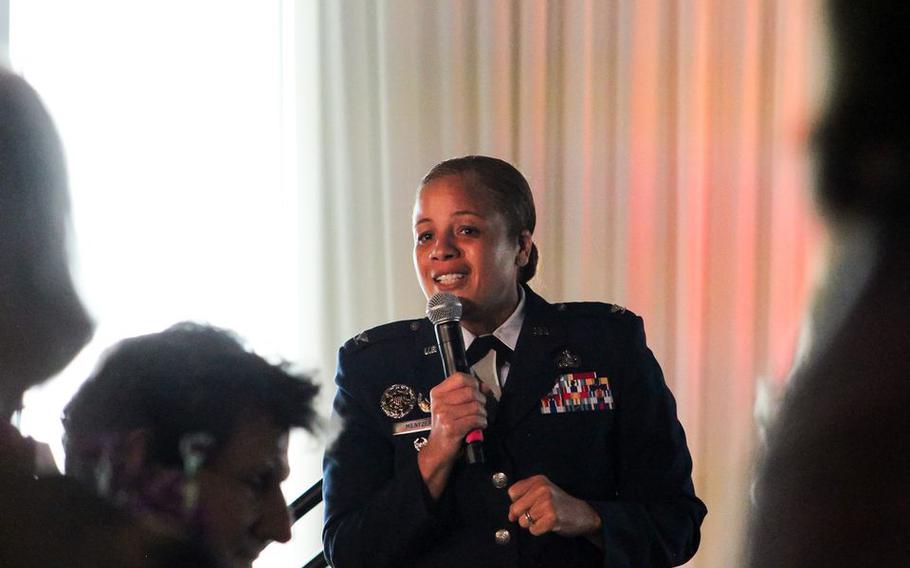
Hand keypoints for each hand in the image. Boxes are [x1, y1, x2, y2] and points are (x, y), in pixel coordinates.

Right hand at [417, 372, 486, 497]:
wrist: (438, 451)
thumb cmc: (447, 428)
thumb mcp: (452, 407)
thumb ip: (467, 394)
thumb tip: (484, 386)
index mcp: (438, 393)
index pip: (460, 377)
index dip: (473, 382)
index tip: (478, 390)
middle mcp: (439, 402)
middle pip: (470, 391)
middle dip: (481, 400)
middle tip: (480, 409)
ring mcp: (444, 415)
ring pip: (475, 406)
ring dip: (483, 414)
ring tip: (479, 419)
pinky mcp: (451, 427)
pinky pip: (475, 419)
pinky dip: (482, 423)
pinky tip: (478, 426)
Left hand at [507, 475, 602, 537]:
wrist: (584, 513)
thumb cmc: (560, 504)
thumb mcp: (543, 491)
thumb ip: (525, 496)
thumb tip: (510, 514)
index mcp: (538, 480)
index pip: (512, 493)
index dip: (517, 502)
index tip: (527, 505)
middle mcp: (541, 489)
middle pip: (515, 508)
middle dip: (522, 516)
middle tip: (535, 515)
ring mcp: (547, 503)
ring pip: (523, 521)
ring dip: (532, 524)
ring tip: (544, 518)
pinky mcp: (551, 518)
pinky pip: (533, 530)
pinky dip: (538, 530)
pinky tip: (548, 524)